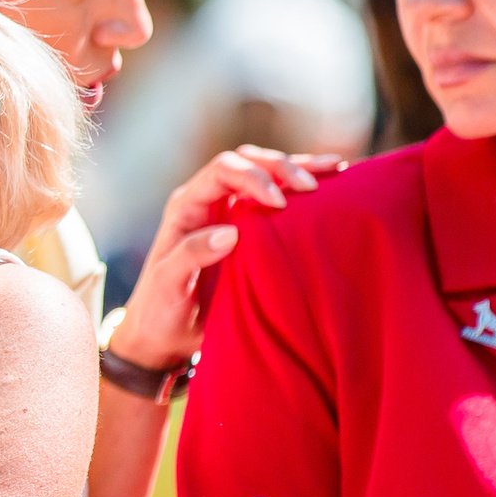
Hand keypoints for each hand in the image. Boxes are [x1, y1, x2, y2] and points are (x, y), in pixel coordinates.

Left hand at [105, 146, 343, 371]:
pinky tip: (332, 186)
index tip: (279, 203)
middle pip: (247, 162)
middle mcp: (208, 201)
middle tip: (313, 186)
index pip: (223, 171)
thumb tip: (231, 232)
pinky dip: (301, 190)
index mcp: (187, 207)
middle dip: (282, 167)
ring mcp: (229, 212)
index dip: (253, 178)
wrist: (163, 334)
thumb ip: (191, 255)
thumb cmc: (160, 310)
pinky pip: (276, 198)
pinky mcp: (249, 229)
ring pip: (265, 174)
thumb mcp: (167, 284)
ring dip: (299, 168)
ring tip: (335, 169)